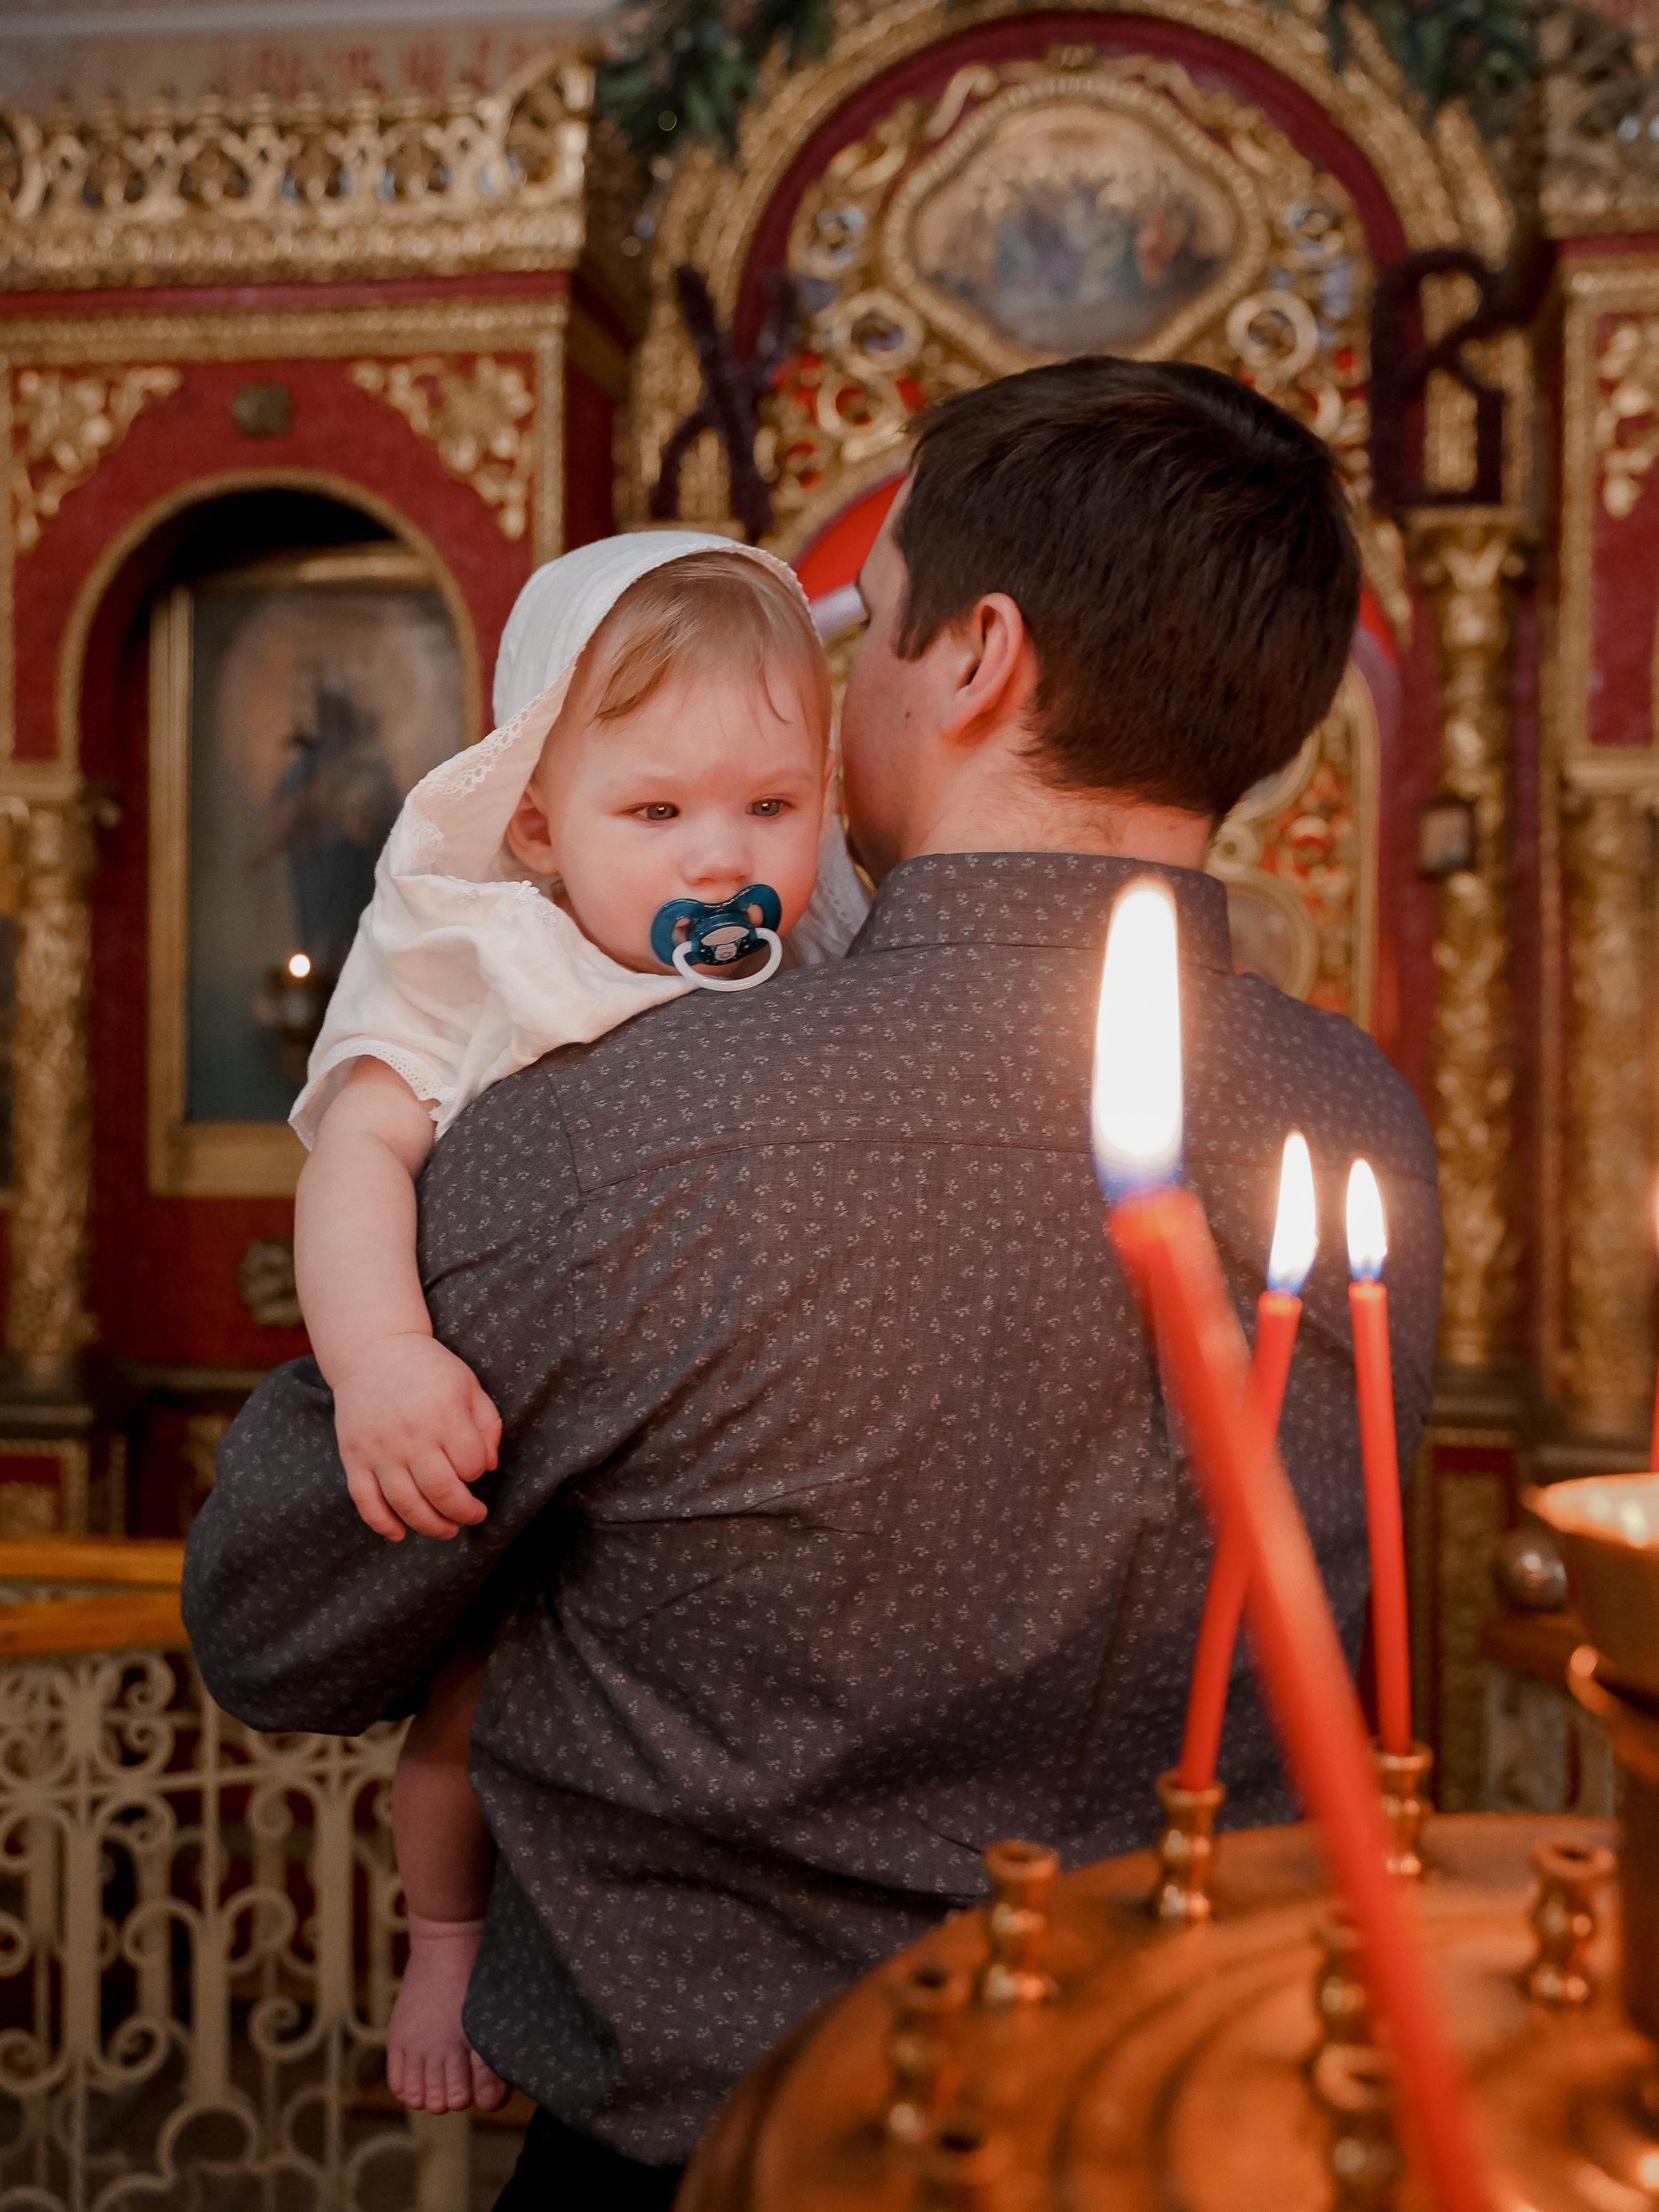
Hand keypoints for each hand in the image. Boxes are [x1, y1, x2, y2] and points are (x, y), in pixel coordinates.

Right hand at [332, 1335, 502, 1542]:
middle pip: (441, 1491)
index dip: (477, 1474)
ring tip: (446, 1530)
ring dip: (430, 1526)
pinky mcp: (353, 1457)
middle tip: (472, 1517)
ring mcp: (379, 1449)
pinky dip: (382, 1524)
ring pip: (405, 1503)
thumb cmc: (429, 1370)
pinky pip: (365, 1501)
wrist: (374, 1351)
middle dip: (462, 1513)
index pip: (470, 1464)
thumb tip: (489, 1468)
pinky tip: (400, 1534)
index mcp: (444, 1414)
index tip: (475, 1471)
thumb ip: (487, 1425)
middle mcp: (411, 1434)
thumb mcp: (469, 1386)